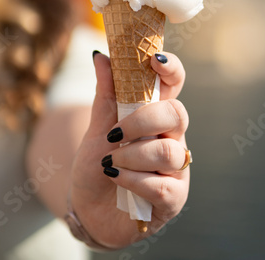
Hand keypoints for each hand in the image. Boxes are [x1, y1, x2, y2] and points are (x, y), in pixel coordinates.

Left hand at [70, 51, 188, 248]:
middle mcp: (172, 138)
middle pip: (175, 114)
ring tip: (108, 162)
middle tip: (114, 133)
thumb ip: (105, 95)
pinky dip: (132, 179)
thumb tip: (101, 56)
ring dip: (131, 156)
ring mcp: (176, 169)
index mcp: (155, 116)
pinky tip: (115, 178)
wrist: (88, 208)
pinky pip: (161, 185)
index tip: (154, 60)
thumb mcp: (97, 128)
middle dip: (143, 121)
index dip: (171, 69)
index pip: (174, 85)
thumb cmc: (98, 163)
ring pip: (168, 152)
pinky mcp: (173, 199)